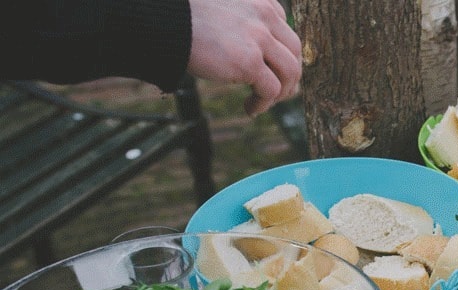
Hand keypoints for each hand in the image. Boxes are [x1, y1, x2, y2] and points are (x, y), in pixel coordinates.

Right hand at [187, 0, 301, 115]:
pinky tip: (250, 109)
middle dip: (289, 75)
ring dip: (280, 92)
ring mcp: (259, 37)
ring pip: (290, 72)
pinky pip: (271, 90)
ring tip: (262, 102)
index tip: (272, 71)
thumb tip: (257, 54)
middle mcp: (265, 15)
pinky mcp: (249, 61)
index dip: (282, 55)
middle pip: (294, 52)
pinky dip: (263, 104)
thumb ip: (242, 23)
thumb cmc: (183, 16)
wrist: (162, 20)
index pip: (285, 31)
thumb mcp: (222, 11)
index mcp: (260, 0)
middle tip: (276, 93)